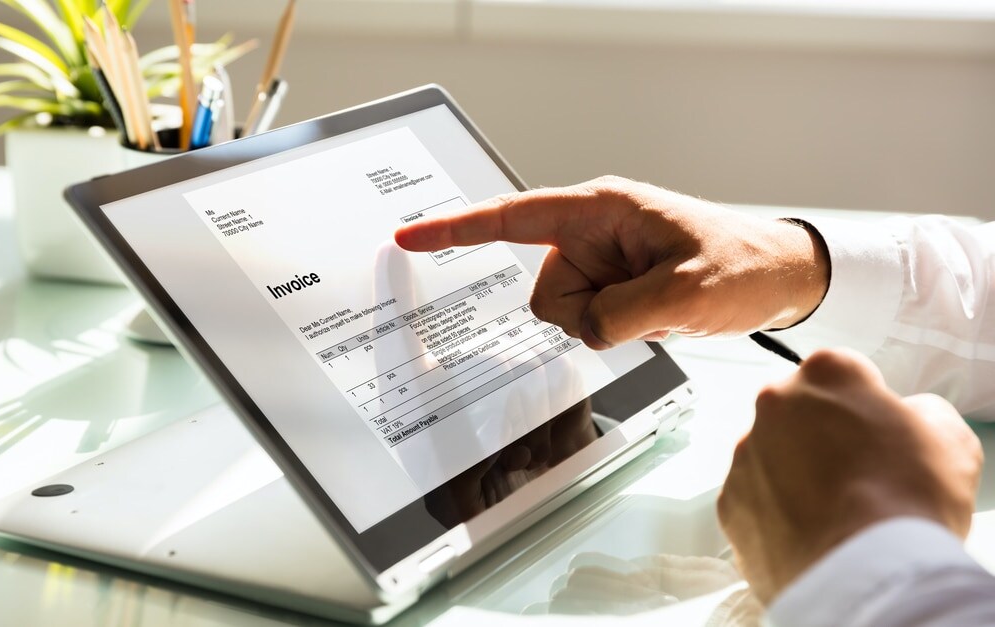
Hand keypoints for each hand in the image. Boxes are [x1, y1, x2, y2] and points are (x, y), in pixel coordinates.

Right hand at [394, 176, 829, 348]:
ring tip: (656, 308)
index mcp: (600, 211)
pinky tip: (653, 314)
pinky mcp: (612, 286)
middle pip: (546, 291)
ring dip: (607, 324)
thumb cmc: (742, 264)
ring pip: (565, 315)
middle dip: (587, 313)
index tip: (409, 236)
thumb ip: (620, 315)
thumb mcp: (685, 292)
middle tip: (643, 307)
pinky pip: (587, 321)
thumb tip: (583, 330)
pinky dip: (616, 328)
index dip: (456, 229)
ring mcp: (602, 261)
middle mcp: (593, 233)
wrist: (779, 277)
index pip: (512, 218)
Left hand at [717, 348, 982, 603]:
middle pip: (799, 412)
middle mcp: (773, 404)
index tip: (879, 433)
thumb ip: (920, 414)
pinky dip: (775, 514)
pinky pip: (754, 501)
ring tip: (834, 512)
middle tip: (858, 475)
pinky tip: (810, 534)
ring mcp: (745, 454)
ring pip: (771, 456)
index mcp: (825, 374)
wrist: (863, 571)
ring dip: (795, 475)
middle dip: (822, 436)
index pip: (844, 374)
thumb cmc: (909, 499)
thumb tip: (906, 419)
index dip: (866, 405)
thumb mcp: (948, 438)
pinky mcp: (729, 503)